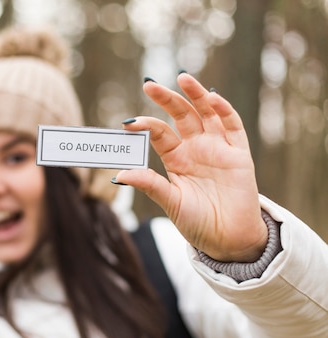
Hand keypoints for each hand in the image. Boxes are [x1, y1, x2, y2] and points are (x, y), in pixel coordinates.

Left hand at [115, 73, 267, 261]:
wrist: (227, 240)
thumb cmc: (197, 222)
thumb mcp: (169, 202)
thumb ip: (149, 185)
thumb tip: (119, 174)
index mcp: (176, 158)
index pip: (160, 133)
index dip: (146, 125)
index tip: (128, 123)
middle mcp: (196, 148)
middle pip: (181, 115)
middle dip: (167, 99)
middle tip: (149, 84)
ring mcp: (218, 149)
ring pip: (206, 113)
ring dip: (196, 95)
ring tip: (183, 77)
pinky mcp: (238, 154)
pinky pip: (232, 127)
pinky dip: (224, 111)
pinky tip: (212, 99)